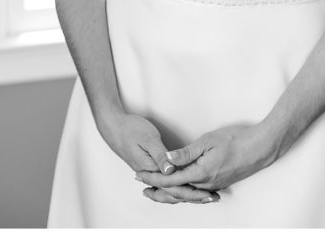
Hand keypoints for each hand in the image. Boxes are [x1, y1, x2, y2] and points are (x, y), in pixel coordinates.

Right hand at [97, 112, 217, 204]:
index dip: (192, 191)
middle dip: (193, 196)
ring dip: (186, 194)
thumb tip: (171, 170)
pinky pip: (165, 184)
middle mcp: (149, 174)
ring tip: (203, 196)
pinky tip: (184, 187)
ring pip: (169, 190)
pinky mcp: (149, 168)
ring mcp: (149, 172)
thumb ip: (160, 155)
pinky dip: (177, 189)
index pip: (174, 187)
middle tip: (212, 198)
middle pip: (173, 192)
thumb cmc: (129, 129)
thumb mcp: (148, 138)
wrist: (112, 126)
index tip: (208, 194)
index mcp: (150, 169)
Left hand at [135, 123, 277, 192]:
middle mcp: (207, 183)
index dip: (153, 178)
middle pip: (177, 190)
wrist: (262, 147)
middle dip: (158, 188)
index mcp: (202, 173)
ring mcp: (214, 185)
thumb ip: (186, 153)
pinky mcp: (220, 182)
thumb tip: (166, 160)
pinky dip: (184, 189)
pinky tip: (179, 186)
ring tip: (155, 186)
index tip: (139, 175)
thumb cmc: (236, 140)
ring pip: (187, 192)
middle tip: (141, 185)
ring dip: (170, 190)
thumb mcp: (207, 141)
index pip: (171, 180)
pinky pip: (198, 190)